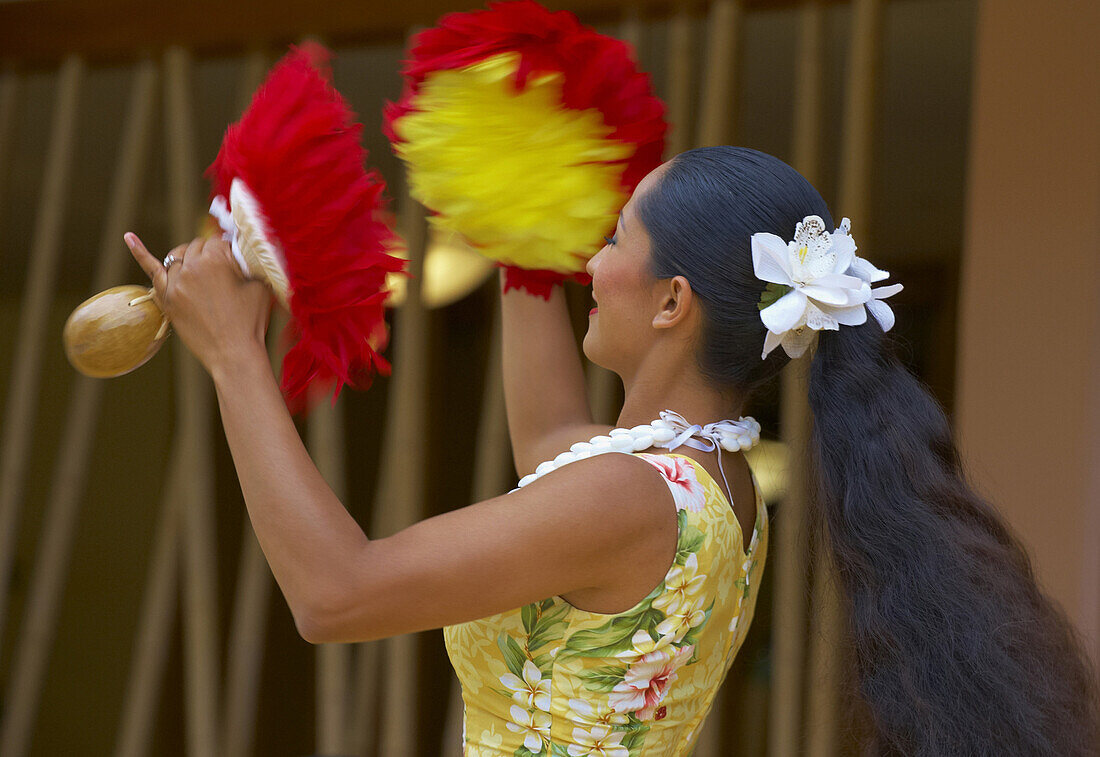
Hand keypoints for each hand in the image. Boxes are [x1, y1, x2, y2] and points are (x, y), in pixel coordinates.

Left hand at [125, 232, 272, 375]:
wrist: (233, 354)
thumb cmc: (251, 320)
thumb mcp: (259, 285)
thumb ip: (247, 264)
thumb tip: (241, 254)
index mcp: (215, 260)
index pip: (218, 242)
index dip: (229, 252)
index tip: (237, 264)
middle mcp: (191, 267)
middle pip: (197, 247)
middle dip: (210, 254)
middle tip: (224, 271)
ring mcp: (175, 283)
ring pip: (177, 256)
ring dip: (190, 258)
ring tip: (202, 269)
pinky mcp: (167, 298)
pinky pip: (151, 270)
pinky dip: (139, 252)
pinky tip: (128, 237)